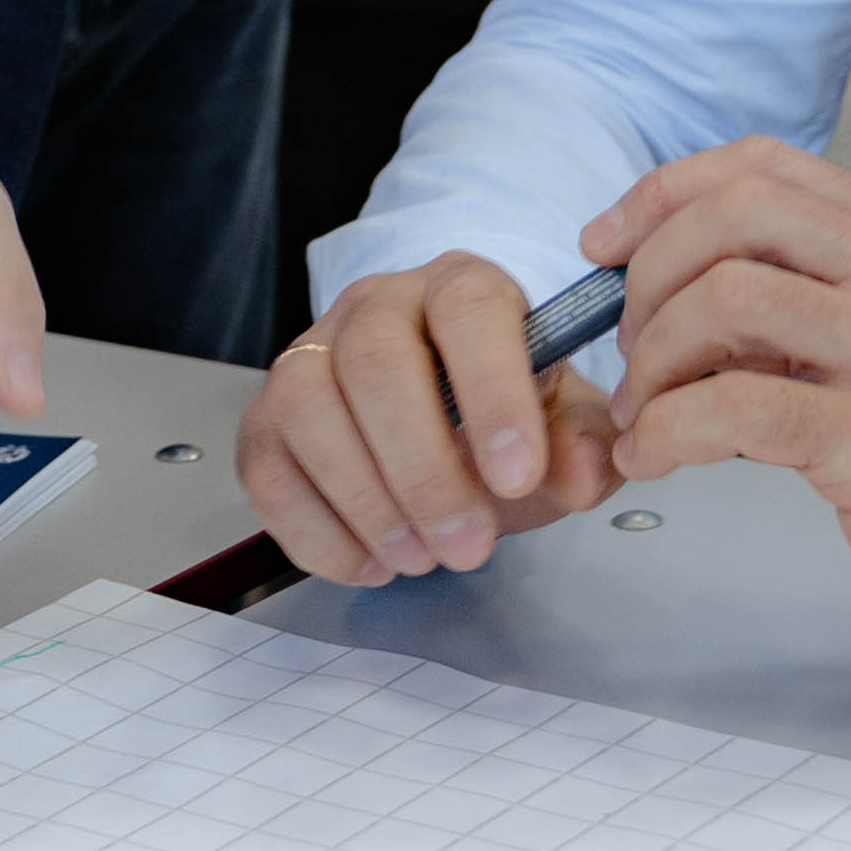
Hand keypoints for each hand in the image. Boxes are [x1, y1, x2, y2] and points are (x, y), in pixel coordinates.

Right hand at [234, 253, 618, 583]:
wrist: (449, 429)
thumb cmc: (505, 420)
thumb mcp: (565, 427)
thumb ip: (585, 446)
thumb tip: (582, 474)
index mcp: (459, 288)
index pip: (468, 307)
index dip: (492, 390)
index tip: (519, 477)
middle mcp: (375, 305)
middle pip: (374, 359)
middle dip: (422, 468)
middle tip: (470, 547)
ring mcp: (308, 356)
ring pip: (305, 403)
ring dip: (363, 498)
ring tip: (419, 559)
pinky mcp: (266, 420)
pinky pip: (266, 468)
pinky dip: (316, 531)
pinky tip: (372, 563)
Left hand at [590, 136, 850, 689]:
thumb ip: (804, 286)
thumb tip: (664, 265)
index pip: (760, 166)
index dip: (662, 194)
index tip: (603, 245)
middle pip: (732, 218)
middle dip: (648, 278)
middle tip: (631, 350)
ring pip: (725, 301)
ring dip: (651, 360)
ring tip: (642, 414)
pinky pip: (734, 409)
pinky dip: (665, 430)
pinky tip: (653, 458)